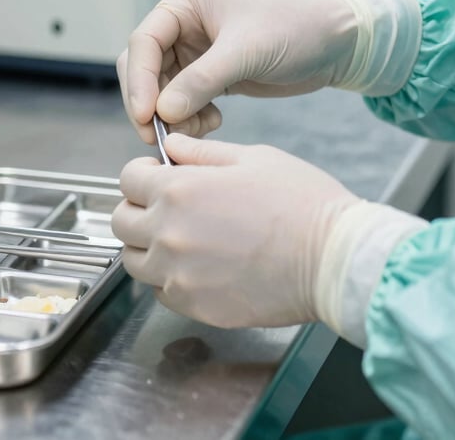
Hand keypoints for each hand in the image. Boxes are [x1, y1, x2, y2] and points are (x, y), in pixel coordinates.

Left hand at [111, 133, 359, 328]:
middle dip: (139, 208)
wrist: (332, 259)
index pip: (128, 178)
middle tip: (166, 206)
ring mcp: (178, 275)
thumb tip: (171, 148)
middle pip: (122, 222)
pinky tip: (200, 265)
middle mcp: (168, 234)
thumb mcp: (252, 158)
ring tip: (182, 237)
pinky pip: (161, 291)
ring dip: (149, 246)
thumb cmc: (301, 202)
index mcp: (179, 190)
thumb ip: (202, 152)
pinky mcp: (194, 306)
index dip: (143, 173)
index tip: (159, 175)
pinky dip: (170, 277)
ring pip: (135, 261)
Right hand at [117, 0, 357, 143]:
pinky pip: (183, 100)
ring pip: (162, 89)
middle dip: (151, 103)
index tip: (146, 116)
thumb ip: (202, 81)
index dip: (139, 80)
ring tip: (202, 128)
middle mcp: (184, 21)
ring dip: (173, 115)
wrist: (336, 43)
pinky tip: (214, 123)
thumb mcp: (248, 52)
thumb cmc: (296, 28)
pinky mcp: (210, 72)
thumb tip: (162, 111)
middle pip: (145, 68)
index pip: (144, 41)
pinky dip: (190, 118)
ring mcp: (196, 49)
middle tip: (159, 136)